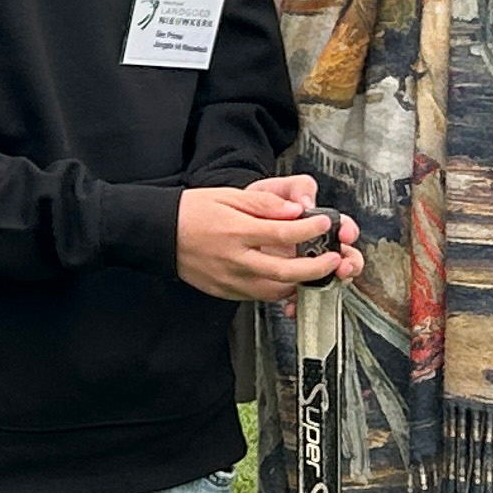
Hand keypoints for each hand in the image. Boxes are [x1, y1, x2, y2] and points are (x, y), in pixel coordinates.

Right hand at [177, 179, 356, 302]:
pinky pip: (258, 296)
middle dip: (316, 268)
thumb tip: (295, 210)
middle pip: (285, 272)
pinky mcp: (225, 292)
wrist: (159, 234)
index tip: (325, 222)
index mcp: (235, 232)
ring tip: (314, 271)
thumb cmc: (192, 211)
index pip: (282, 233)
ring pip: (275, 291)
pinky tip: (287, 280)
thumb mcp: (227, 197)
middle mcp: (234, 260)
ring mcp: (229, 280)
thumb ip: (263, 205)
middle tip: (333, 260)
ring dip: (300, 283)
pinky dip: (278, 290)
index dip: (309, 228)